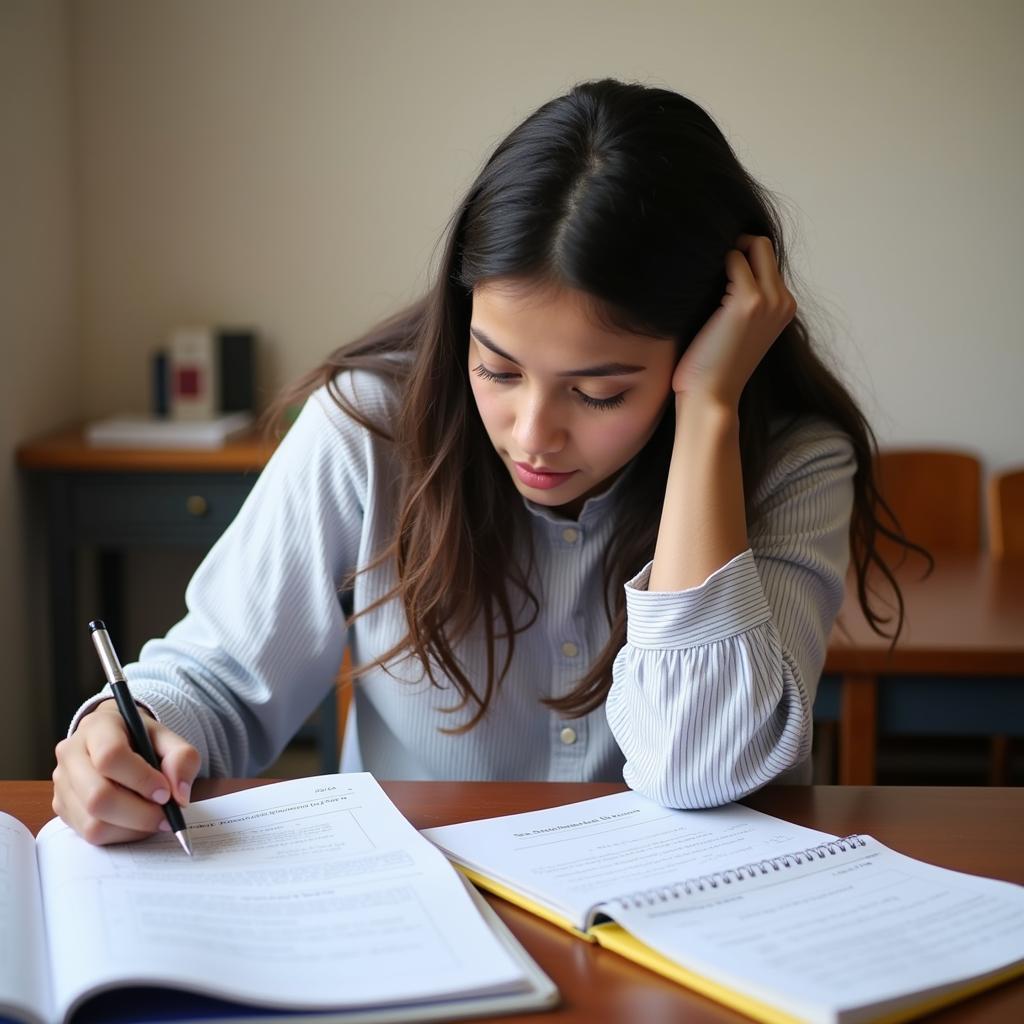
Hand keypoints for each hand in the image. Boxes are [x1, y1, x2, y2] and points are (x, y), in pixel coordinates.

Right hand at [52, 700, 199, 844]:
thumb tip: (179, 795)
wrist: (119, 740)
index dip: (141, 779)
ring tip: (154, 818)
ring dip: (132, 828)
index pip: (110, 756)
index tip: (166, 793)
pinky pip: (90, 834)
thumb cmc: (143, 740)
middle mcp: (71, 753)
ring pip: (92, 822)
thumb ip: (182, 759)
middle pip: (97, 796)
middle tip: (166, 816)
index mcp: (98, 727)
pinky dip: (121, 835)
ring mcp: (62, 783)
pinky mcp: (62, 807)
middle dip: (139, 813)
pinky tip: (137, 822)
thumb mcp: (169, 739)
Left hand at [672, 235, 796, 408]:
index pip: (767, 259)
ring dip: (725, 254)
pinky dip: (715, 264)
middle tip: (707, 264)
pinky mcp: (750, 301)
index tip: (713, 267)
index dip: (740, 255)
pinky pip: (734, 259)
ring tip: (702, 278)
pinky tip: (699, 286)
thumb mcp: (735, 329)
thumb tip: (720, 266)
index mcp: (783, 308)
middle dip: (735, 244)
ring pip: (754, 245)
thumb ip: (738, 300)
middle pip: (764, 244)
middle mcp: (784, 301)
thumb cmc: (713, 367)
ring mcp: (770, 300)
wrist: (711, 397)